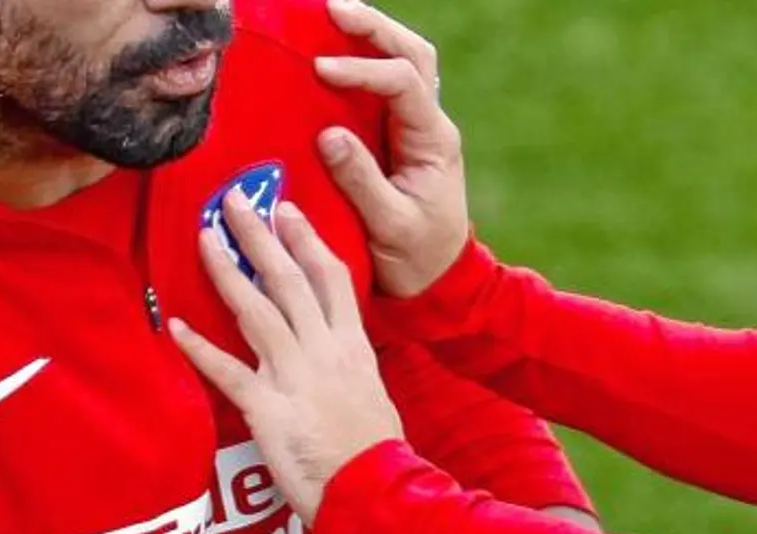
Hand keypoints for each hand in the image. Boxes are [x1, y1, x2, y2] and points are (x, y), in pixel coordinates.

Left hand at [172, 191, 403, 523]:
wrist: (376, 492)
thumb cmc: (377, 452)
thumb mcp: (374, 396)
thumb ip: (350, 368)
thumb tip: (336, 352)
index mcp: (353, 347)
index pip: (330, 279)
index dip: (306, 241)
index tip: (287, 211)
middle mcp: (324, 352)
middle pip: (289, 280)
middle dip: (260, 236)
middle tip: (235, 201)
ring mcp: (295, 377)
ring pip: (257, 311)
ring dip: (228, 271)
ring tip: (205, 237)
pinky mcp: (268, 409)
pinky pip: (228, 373)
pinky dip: (199, 349)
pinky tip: (174, 326)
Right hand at [315, 0, 469, 298]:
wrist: (436, 282)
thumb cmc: (417, 259)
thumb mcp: (391, 227)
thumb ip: (362, 182)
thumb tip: (329, 135)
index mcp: (434, 142)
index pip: (404, 83)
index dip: (363, 70)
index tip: (320, 71)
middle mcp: (428, 125)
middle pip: (413, 54)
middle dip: (374, 27)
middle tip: (330, 8)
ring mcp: (413, 128)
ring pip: (401, 61)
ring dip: (368, 36)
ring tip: (326, 16)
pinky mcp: (392, 138)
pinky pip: (380, 87)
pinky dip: (358, 63)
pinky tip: (326, 52)